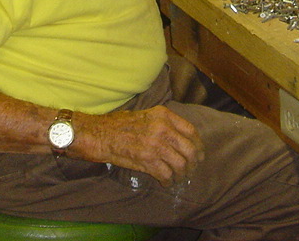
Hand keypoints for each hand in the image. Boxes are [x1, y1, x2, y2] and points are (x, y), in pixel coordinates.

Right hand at [75, 105, 202, 184]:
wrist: (100, 134)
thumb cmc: (121, 125)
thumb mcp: (147, 115)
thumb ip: (165, 124)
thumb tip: (182, 139)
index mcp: (164, 115)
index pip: (191, 131)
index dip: (198, 145)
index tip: (198, 154)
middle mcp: (163, 128)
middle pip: (190, 150)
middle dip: (193, 163)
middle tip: (190, 170)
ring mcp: (155, 144)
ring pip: (181, 165)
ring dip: (181, 175)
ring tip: (177, 178)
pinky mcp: (147, 160)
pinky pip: (167, 174)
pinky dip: (169, 181)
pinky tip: (166, 182)